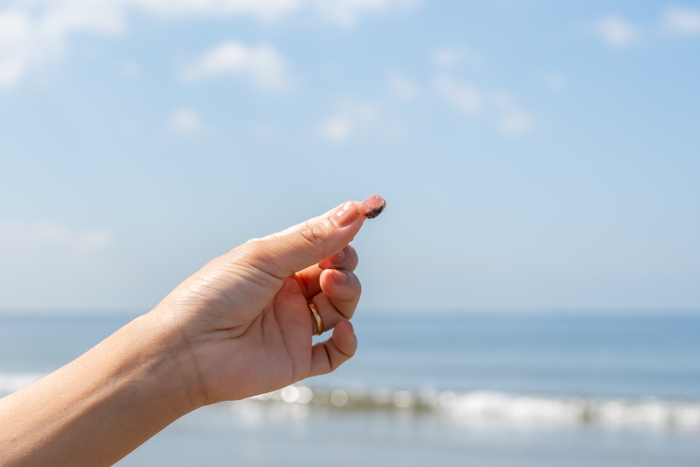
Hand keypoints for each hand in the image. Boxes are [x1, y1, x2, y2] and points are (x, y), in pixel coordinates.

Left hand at [154, 197, 383, 404]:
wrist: (186, 351)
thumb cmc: (215, 295)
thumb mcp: (265, 257)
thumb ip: (312, 238)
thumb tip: (356, 210)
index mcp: (278, 265)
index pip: (323, 246)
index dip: (344, 233)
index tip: (367, 213)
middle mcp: (289, 294)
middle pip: (338, 275)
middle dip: (345, 265)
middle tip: (334, 265)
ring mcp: (294, 327)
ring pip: (341, 309)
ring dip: (347, 294)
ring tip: (331, 286)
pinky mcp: (296, 360)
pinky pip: (335, 353)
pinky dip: (347, 341)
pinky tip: (343, 329)